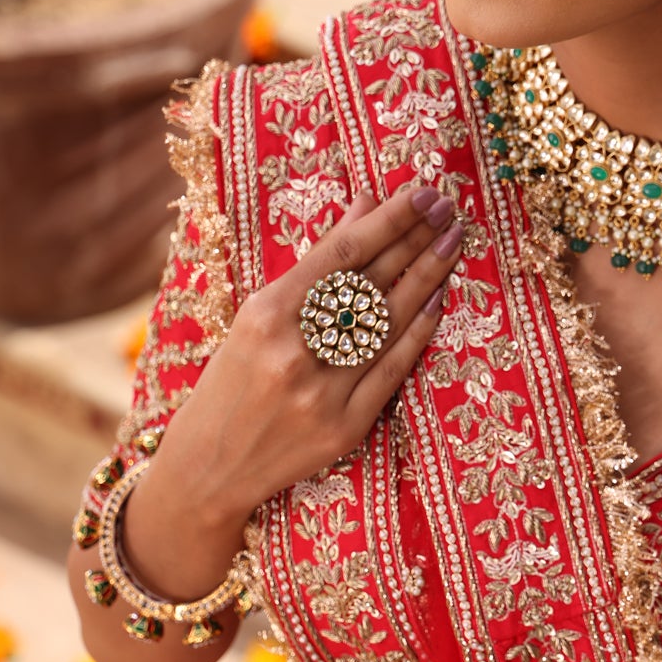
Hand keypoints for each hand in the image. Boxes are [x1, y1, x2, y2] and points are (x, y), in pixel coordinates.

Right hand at [125, 183, 465, 599]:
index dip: (388, 220)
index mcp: (264, 314)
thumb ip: (315, 265)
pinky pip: (391, 371)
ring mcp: (320, 392)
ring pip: (388, 323)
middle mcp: (293, 351)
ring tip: (453, 242)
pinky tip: (437, 301)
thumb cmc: (232, 380)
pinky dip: (417, 333)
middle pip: (370, 282)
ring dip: (427, 277)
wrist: (207, 469)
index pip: (341, 254)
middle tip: (449, 205)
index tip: (421, 191)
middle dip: (416, 238)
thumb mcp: (257, 315)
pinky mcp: (343, 428)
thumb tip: (364, 204)